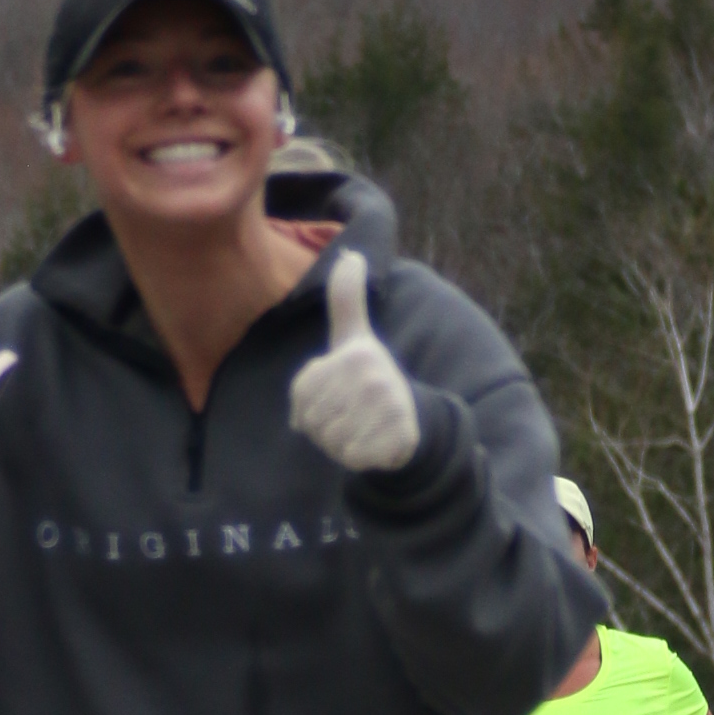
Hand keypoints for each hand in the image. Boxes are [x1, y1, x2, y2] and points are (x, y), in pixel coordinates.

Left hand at [288, 254, 421, 472]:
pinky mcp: (394, 440)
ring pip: (329, 441)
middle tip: (351, 415)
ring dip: (338, 443)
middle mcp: (372, 378)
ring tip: (361, 428)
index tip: (338, 395)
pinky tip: (371, 445)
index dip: (310, 407)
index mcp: (355, 355)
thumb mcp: (354, 337)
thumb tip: (351, 255)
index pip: (301, 396)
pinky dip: (354, 459)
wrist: (412, 420)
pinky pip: (349, 458)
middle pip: (313, 420)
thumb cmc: (371, 377)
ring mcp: (385, 410)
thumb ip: (346, 299)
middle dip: (325, 427)